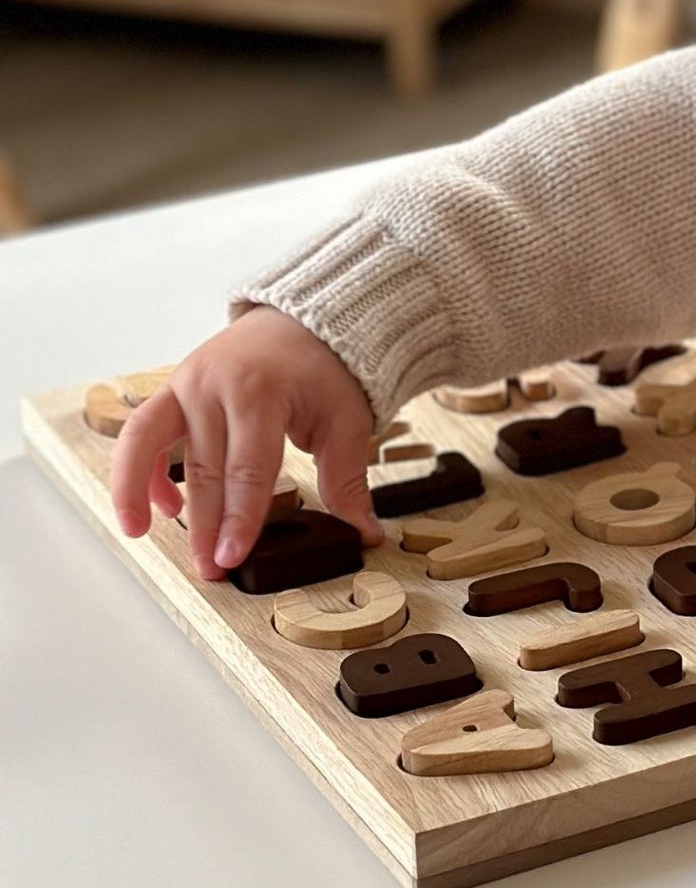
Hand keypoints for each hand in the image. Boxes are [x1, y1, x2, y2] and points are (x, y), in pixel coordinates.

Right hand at [109, 305, 381, 581]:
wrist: (306, 319)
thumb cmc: (327, 367)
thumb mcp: (347, 421)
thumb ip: (347, 480)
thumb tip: (364, 532)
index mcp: (261, 392)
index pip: (247, 470)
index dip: (240, 519)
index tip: (232, 557)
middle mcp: (215, 386)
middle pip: (204, 468)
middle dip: (205, 524)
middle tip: (208, 568)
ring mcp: (188, 383)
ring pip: (149, 444)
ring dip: (141, 493)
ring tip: (139, 533)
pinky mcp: (174, 387)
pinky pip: (142, 432)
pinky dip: (142, 469)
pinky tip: (161, 506)